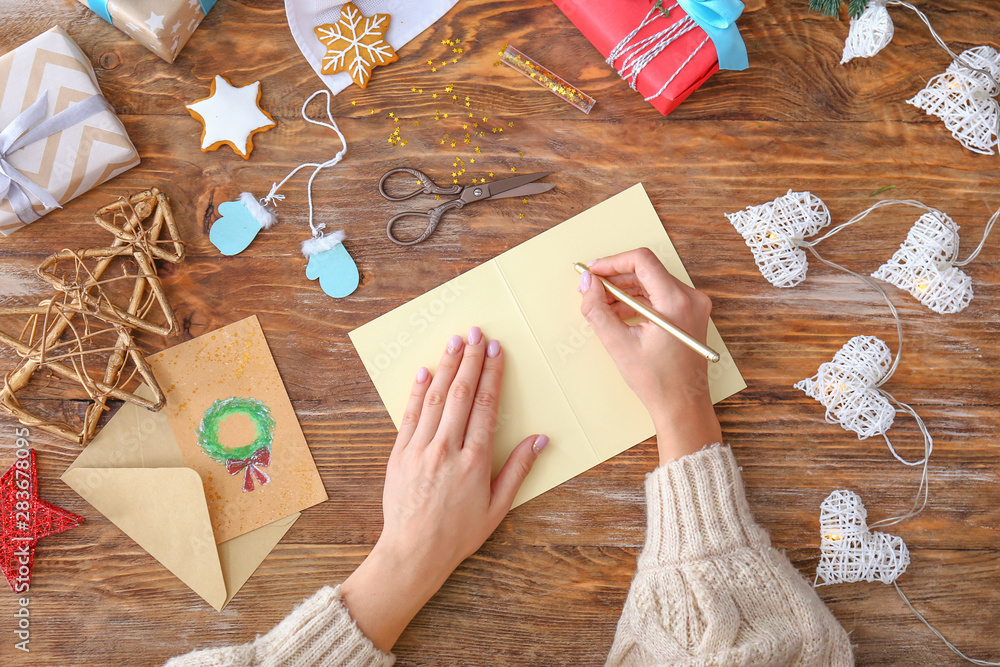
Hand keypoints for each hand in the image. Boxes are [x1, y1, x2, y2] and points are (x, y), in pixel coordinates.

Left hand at [341, 327, 546, 652]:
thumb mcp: (498, 507)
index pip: (485, 405)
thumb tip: (540, 439)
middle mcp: (447, 448)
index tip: (496, 350)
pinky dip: (417, 391)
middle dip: (470, 359)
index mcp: (475, 460)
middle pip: (460, 393)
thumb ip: (518, 469)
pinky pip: (410, 415)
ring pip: (435, 397)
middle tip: (476, 332)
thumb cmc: (458, 534)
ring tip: (454, 340)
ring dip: (446, 365)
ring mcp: (420, 448)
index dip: (492, 373)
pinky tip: (424, 370)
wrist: (413, 552)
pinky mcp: (399, 453)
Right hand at [578, 248, 721, 462]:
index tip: (592, 272)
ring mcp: (693, 306)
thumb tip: (587, 283)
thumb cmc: (657, 381)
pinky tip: (618, 314)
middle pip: (646, 270)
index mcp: (676, 301)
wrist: (682, 405)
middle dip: (615, 277)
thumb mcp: (618, 344)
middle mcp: (690, 298)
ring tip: (601, 305)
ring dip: (624, 290)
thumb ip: (597, 309)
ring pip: (651, 282)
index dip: (612, 262)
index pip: (641, 260)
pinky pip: (659, 296)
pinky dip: (637, 300)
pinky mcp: (689, 314)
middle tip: (591, 289)